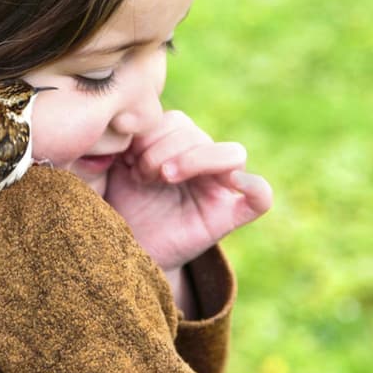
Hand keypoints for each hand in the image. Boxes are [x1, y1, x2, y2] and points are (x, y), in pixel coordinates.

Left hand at [103, 110, 272, 273]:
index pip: (177, 121)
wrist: (127, 251)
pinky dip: (255, 187)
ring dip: (195, 159)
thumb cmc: (121, 208)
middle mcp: (202, 163)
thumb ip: (119, 143)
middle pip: (199, 134)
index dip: (152, 134)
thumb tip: (125, 123)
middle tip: (142, 174)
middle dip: (163, 149)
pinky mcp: (229, 216)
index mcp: (177, 147)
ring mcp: (220, 188)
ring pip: (231, 154)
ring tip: (164, 177)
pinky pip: (260, 197)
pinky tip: (234, 183)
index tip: (126, 157)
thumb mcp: (112, 170)